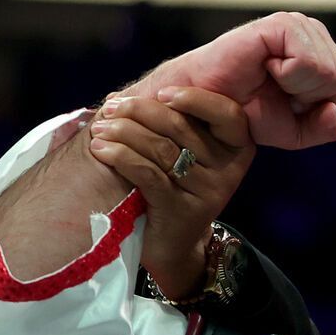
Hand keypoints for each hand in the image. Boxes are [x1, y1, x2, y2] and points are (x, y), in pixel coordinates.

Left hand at [86, 86, 256, 298]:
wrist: (170, 243)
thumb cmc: (172, 187)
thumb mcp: (185, 153)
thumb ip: (175, 122)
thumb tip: (131, 91)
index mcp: (236, 148)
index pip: (228, 115)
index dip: (196, 100)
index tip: (162, 94)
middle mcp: (229, 170)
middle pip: (182, 127)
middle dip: (140, 111)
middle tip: (111, 108)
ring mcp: (209, 192)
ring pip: (161, 149)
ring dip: (123, 133)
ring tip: (99, 129)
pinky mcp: (183, 212)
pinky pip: (148, 174)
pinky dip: (120, 156)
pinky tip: (101, 150)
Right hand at [141, 12, 335, 149]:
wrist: (208, 106)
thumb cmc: (249, 112)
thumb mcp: (297, 132)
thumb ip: (326, 128)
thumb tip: (333, 109)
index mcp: (323, 53)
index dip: (317, 105)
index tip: (287, 100)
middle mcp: (313, 33)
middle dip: (307, 97)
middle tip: (275, 90)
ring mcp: (298, 25)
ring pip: (327, 72)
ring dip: (295, 88)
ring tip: (268, 77)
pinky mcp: (281, 24)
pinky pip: (307, 62)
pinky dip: (287, 76)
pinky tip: (265, 67)